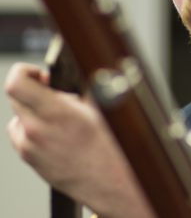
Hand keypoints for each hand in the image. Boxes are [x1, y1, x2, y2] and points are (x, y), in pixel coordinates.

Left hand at [4, 62, 153, 217]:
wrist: (113, 183)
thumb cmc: (114, 150)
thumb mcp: (103, 108)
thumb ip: (82, 86)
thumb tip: (79, 68)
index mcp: (55, 114)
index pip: (16, 83)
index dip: (25, 72)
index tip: (41, 75)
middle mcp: (36, 131)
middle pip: (16, 98)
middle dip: (34, 90)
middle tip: (56, 93)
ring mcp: (30, 148)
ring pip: (18, 117)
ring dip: (33, 111)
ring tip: (60, 117)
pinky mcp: (30, 160)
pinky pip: (22, 136)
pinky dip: (34, 129)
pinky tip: (57, 133)